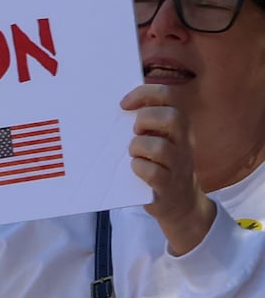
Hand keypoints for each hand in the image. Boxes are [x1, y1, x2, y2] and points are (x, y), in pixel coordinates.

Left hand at [126, 79, 212, 254]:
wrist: (180, 204)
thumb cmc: (160, 165)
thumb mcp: (159, 139)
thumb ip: (143, 123)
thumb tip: (113, 105)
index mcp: (178, 127)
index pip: (168, 97)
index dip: (144, 93)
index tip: (123, 104)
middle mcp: (183, 142)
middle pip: (172, 117)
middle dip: (146, 119)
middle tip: (134, 131)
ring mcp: (178, 165)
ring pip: (160, 147)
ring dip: (138, 147)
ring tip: (133, 154)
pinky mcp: (167, 186)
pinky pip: (153, 173)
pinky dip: (139, 168)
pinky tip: (134, 169)